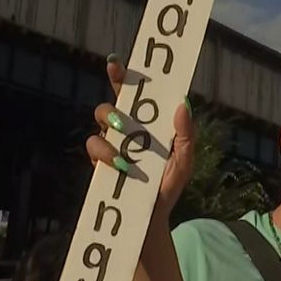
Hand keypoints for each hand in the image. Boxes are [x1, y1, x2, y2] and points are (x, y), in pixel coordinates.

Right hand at [84, 58, 195, 222]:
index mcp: (145, 124)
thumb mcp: (185, 160)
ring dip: (110, 130)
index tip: (117, 62)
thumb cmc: (168, 185)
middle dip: (112, 106)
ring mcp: (110, 146)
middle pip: (109, 106)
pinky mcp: (99, 163)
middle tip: (122, 117)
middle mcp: (125, 130)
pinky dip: (105, 153)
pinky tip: (119, 164)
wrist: (151, 219)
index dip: (122, 75)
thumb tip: (183, 104)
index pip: (132, 94)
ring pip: (99, 123)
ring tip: (123, 151)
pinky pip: (93, 147)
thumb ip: (187, 135)